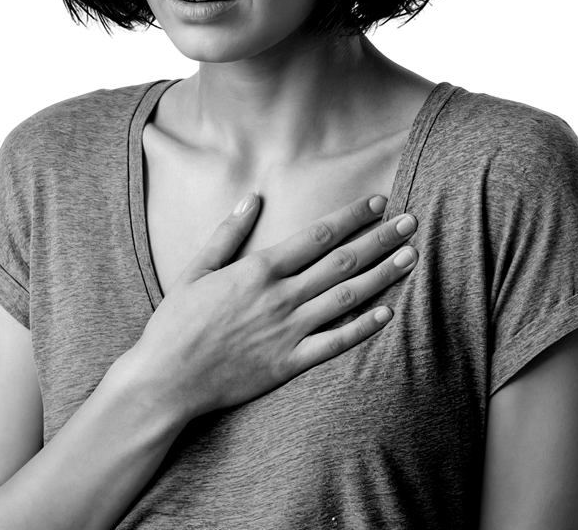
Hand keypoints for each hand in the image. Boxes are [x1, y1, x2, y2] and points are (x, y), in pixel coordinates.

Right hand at [125, 192, 418, 419]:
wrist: (166, 379)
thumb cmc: (176, 322)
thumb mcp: (196, 270)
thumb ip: (227, 233)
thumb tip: (251, 198)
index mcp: (259, 269)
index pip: (318, 235)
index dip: (351, 217)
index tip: (377, 202)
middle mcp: (280, 296)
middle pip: (342, 262)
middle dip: (380, 239)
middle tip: (411, 223)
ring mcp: (288, 331)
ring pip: (346, 298)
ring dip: (382, 275)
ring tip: (410, 258)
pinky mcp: (289, 363)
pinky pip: (335, 343)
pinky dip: (363, 328)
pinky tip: (388, 312)